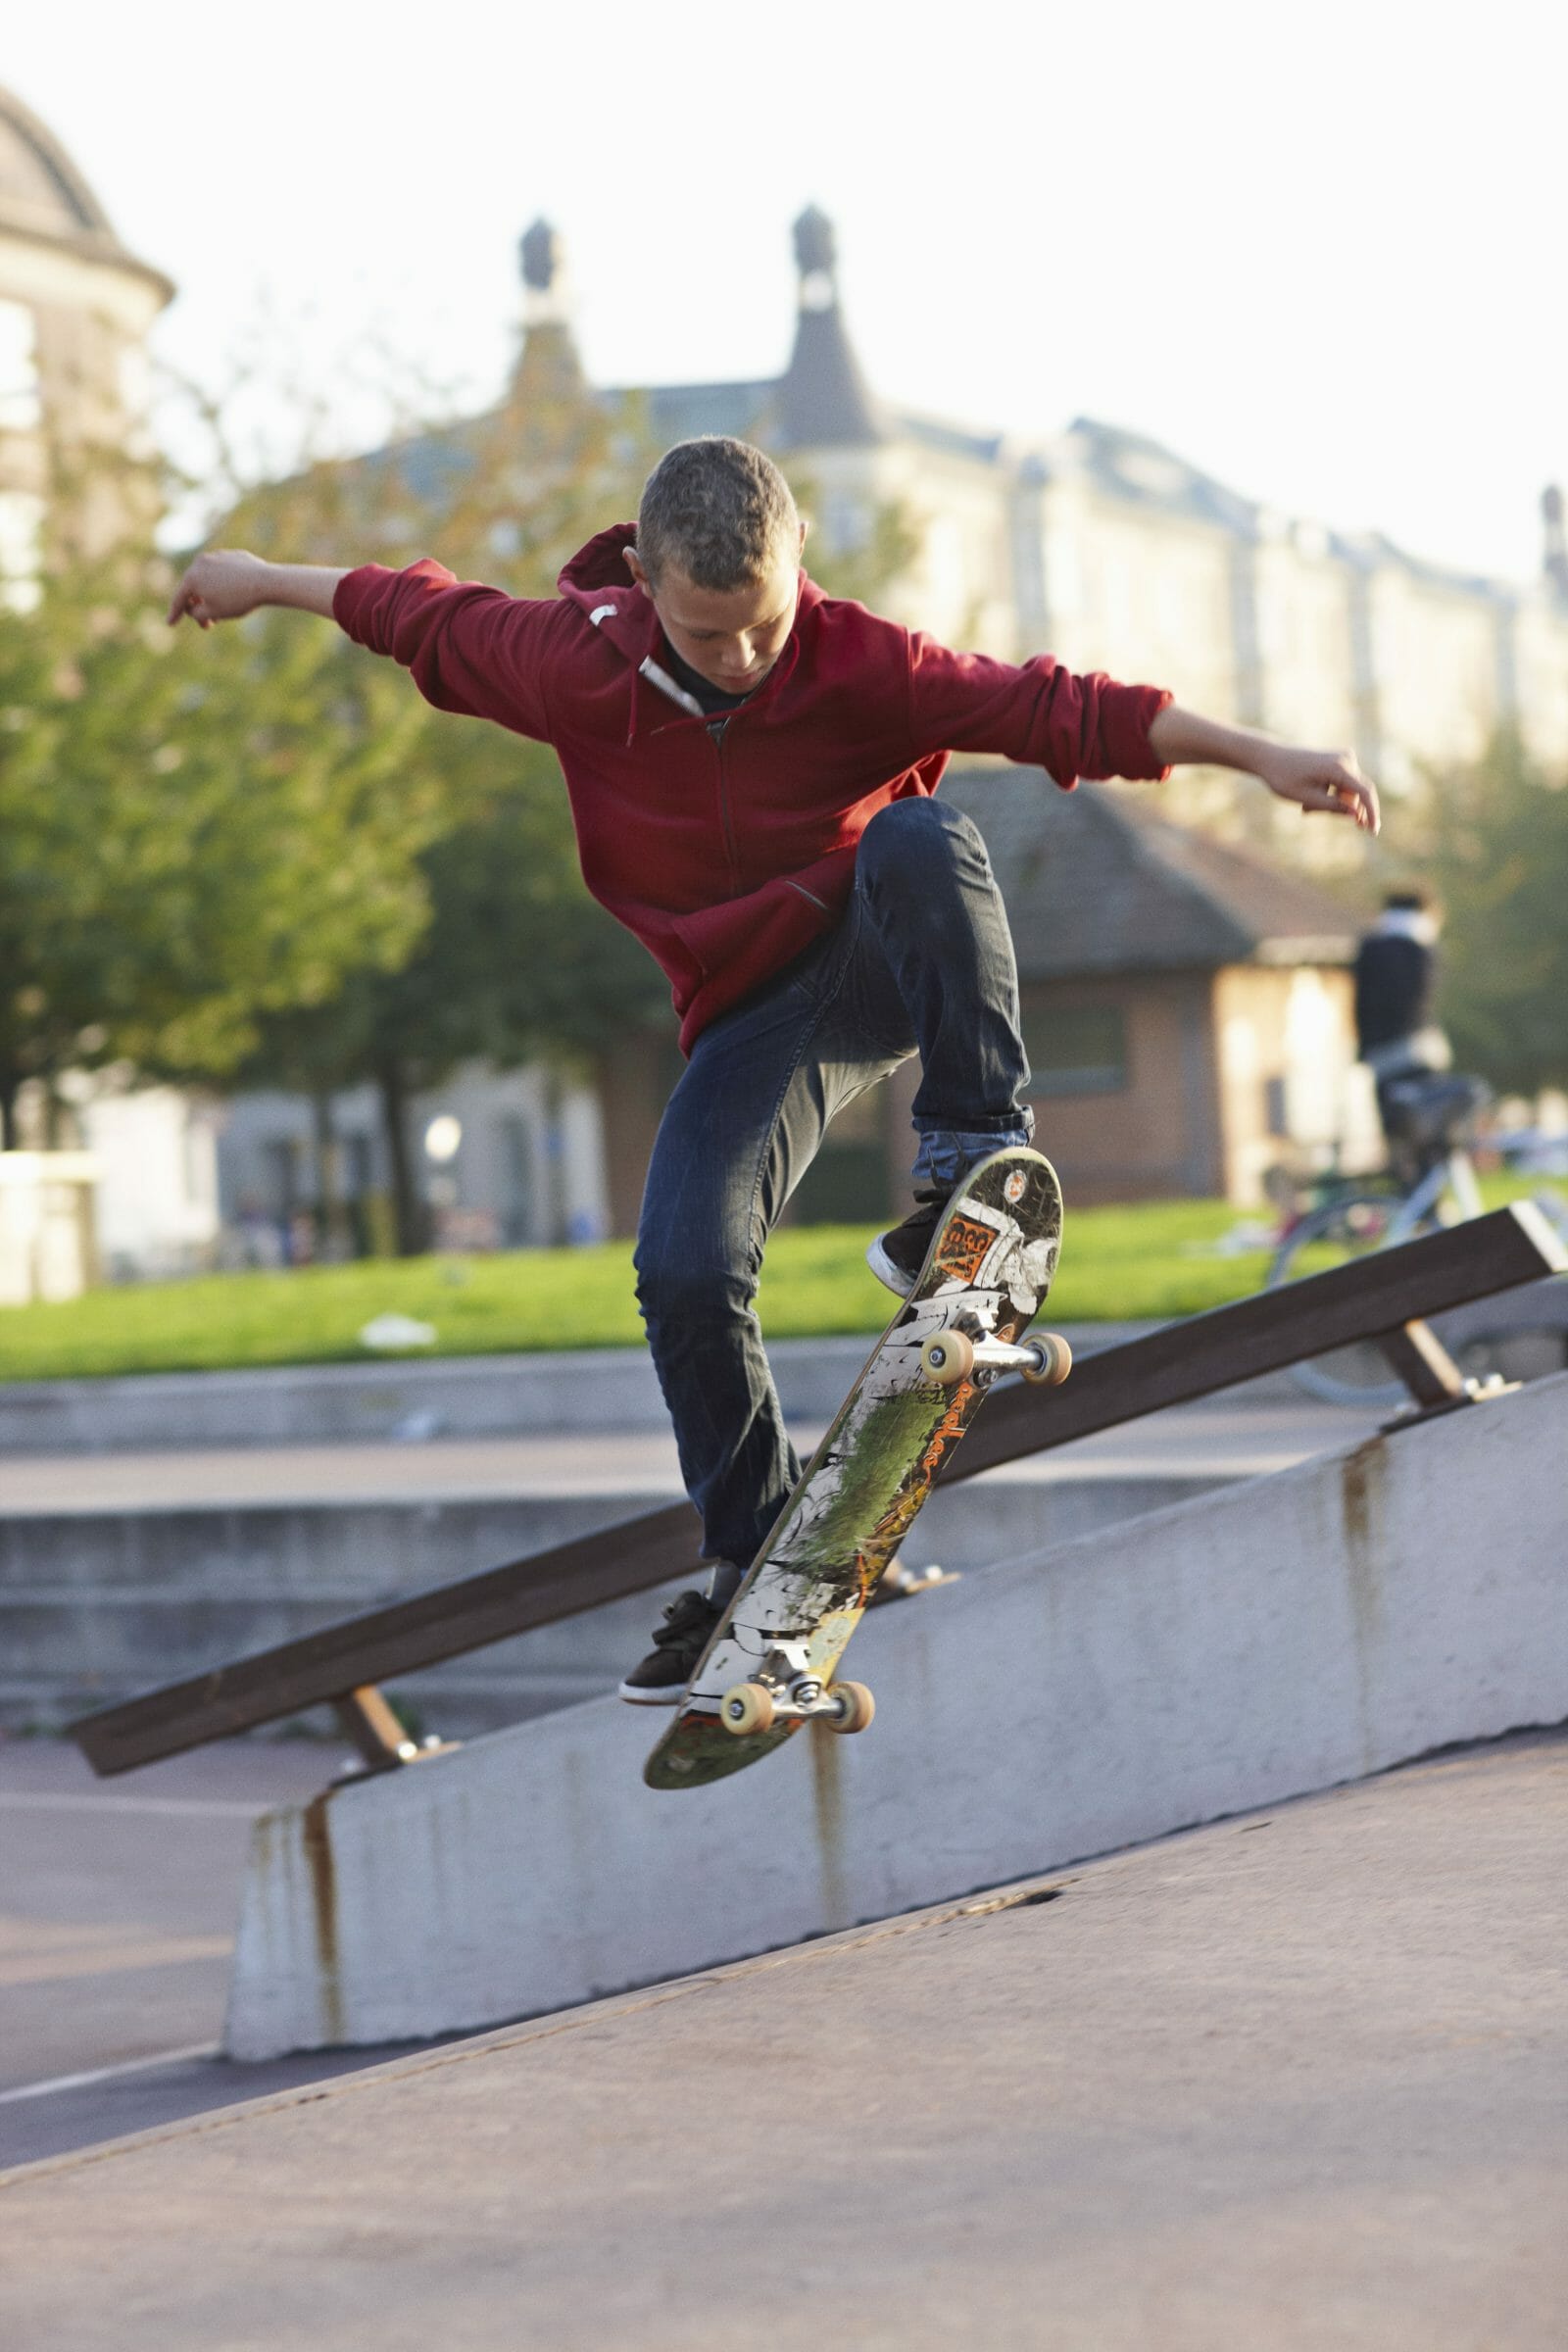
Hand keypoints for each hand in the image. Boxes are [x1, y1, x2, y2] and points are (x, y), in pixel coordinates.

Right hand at [167, 550, 271, 629]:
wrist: (265, 582)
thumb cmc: (237, 600)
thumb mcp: (213, 613)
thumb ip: (195, 613)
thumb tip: (191, 607)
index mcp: (192, 577)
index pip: (179, 599)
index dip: (174, 613)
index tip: (170, 624)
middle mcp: (200, 563)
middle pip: (194, 588)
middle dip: (199, 607)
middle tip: (208, 624)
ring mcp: (216, 556)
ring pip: (208, 579)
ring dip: (211, 595)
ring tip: (223, 610)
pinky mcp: (231, 555)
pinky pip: (223, 573)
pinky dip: (224, 584)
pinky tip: (234, 594)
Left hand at [1257, 744, 1379, 833]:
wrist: (1271, 758)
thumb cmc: (1285, 778)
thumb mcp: (1307, 798)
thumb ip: (1333, 807)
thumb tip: (1357, 815)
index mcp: (1339, 767)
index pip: (1364, 793)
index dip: (1371, 814)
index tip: (1373, 832)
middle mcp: (1346, 759)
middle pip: (1355, 794)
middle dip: (1342, 810)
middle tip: (1312, 814)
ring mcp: (1344, 758)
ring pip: (1348, 792)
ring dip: (1331, 804)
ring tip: (1305, 808)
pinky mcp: (1340, 761)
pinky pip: (1342, 785)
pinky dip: (1329, 796)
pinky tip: (1308, 803)